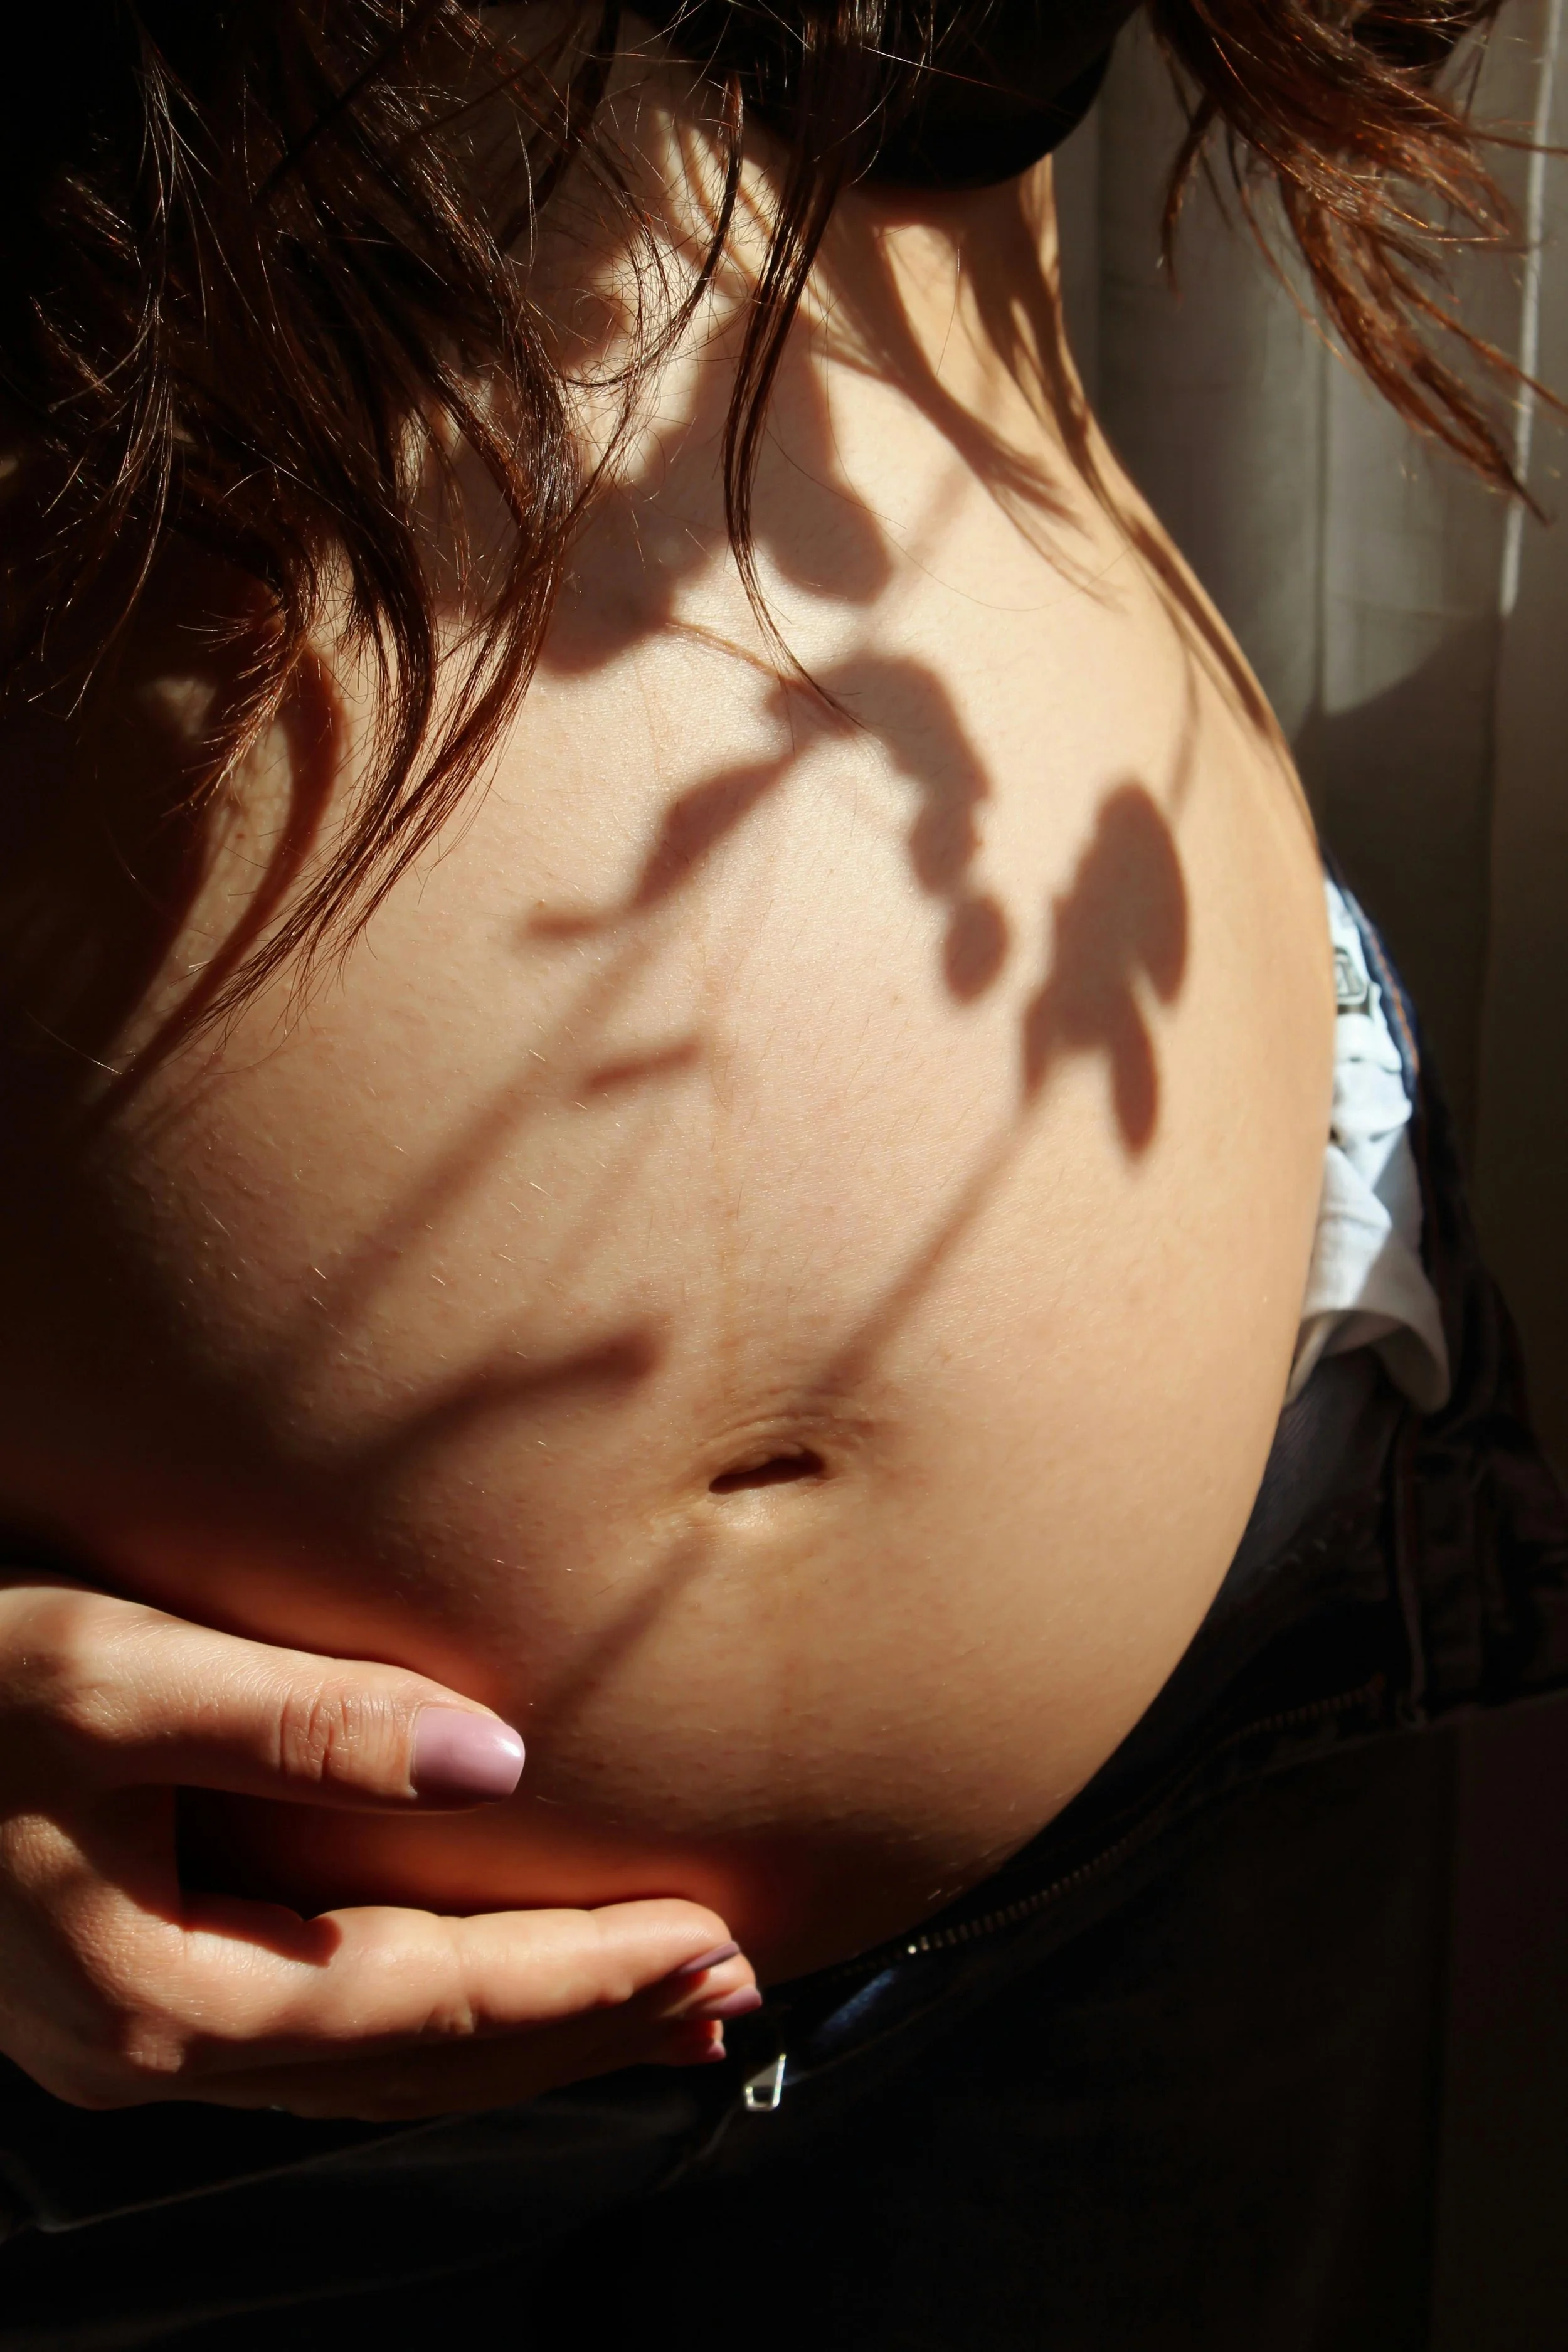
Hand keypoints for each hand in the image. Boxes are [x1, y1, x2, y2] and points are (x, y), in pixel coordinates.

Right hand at [0, 1575, 757, 2121]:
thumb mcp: (109, 1674)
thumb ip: (302, 1720)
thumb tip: (496, 1759)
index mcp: (162, 1993)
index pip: (432, 1998)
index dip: (584, 1976)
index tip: (714, 1943)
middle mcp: (158, 2043)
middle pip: (424, 2058)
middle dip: (585, 2026)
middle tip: (729, 1996)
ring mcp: (142, 2031)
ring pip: (383, 2059)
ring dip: (526, 2032)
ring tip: (658, 2010)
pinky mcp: (136, 1988)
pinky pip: (329, 2027)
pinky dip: (437, 2016)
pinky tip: (490, 1988)